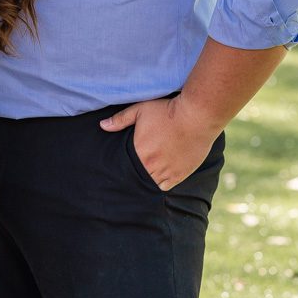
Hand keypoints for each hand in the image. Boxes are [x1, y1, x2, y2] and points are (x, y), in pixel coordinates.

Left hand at [100, 95, 219, 190]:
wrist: (195, 116)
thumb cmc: (167, 111)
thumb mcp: (140, 110)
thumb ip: (120, 120)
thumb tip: (102, 125)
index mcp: (140, 152)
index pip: (126, 166)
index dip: (125, 165)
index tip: (125, 162)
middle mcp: (152, 166)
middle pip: (138, 176)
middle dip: (136, 172)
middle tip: (137, 166)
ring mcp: (167, 172)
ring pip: (151, 183)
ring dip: (148, 178)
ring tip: (147, 170)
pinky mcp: (180, 175)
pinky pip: (165, 186)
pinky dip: (161, 182)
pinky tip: (160, 174)